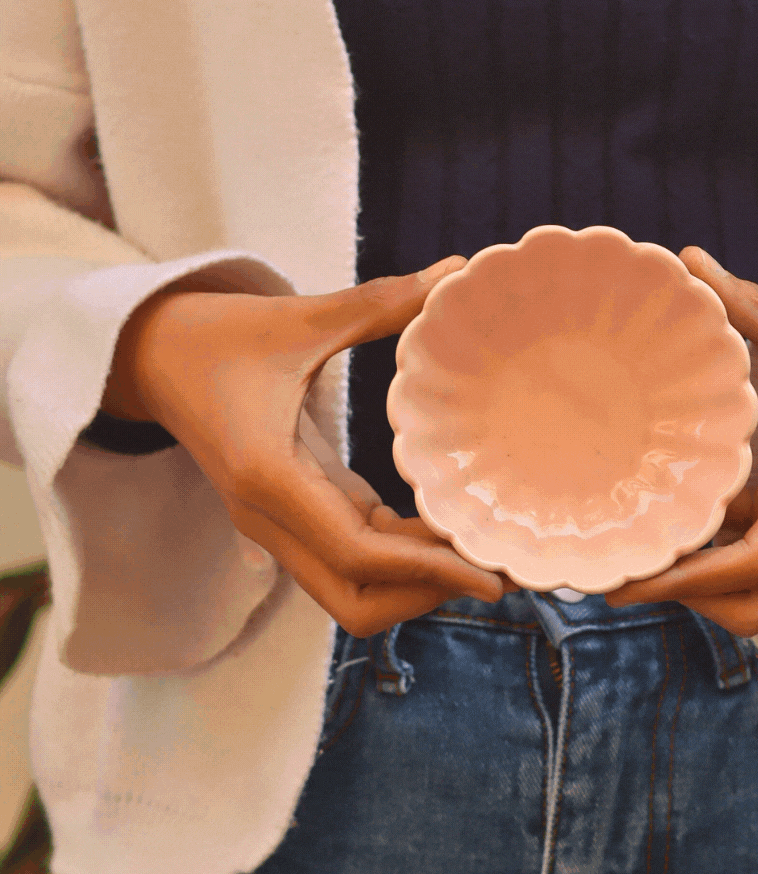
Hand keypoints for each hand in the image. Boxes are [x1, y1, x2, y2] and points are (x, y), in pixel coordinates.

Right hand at [103, 259, 505, 635]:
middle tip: (494, 570)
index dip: (429, 572)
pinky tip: (446, 532)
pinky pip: (348, 559)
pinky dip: (398, 558)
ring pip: (351, 591)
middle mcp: (268, 517)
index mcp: (268, 477)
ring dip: (414, 585)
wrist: (147, 356)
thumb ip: (378, 303)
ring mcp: (275, 525)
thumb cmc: (214, 334)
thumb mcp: (297, 318)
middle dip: (425, 597)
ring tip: (480, 554)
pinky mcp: (288, 516)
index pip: (357, 555)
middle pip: (355, 602)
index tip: (488, 572)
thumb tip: (457, 271)